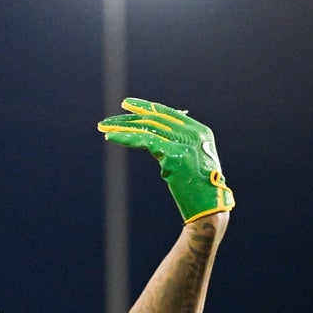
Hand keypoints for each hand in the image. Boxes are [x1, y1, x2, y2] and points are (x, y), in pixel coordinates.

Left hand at [98, 98, 234, 223]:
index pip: (168, 114)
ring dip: (122, 127)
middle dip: (129, 118)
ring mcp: (184, 143)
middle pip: (154, 120)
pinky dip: (125, 138)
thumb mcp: (191, 161)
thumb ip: (176, 146)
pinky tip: (110, 136)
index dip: (146, 107)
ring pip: (146, 129)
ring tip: (103, 126)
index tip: (127, 104)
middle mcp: (193, 134)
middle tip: (107, 119)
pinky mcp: (174, 155)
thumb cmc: (198, 188)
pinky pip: (144, 141)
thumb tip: (153, 140)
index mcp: (199, 131)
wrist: (209, 207)